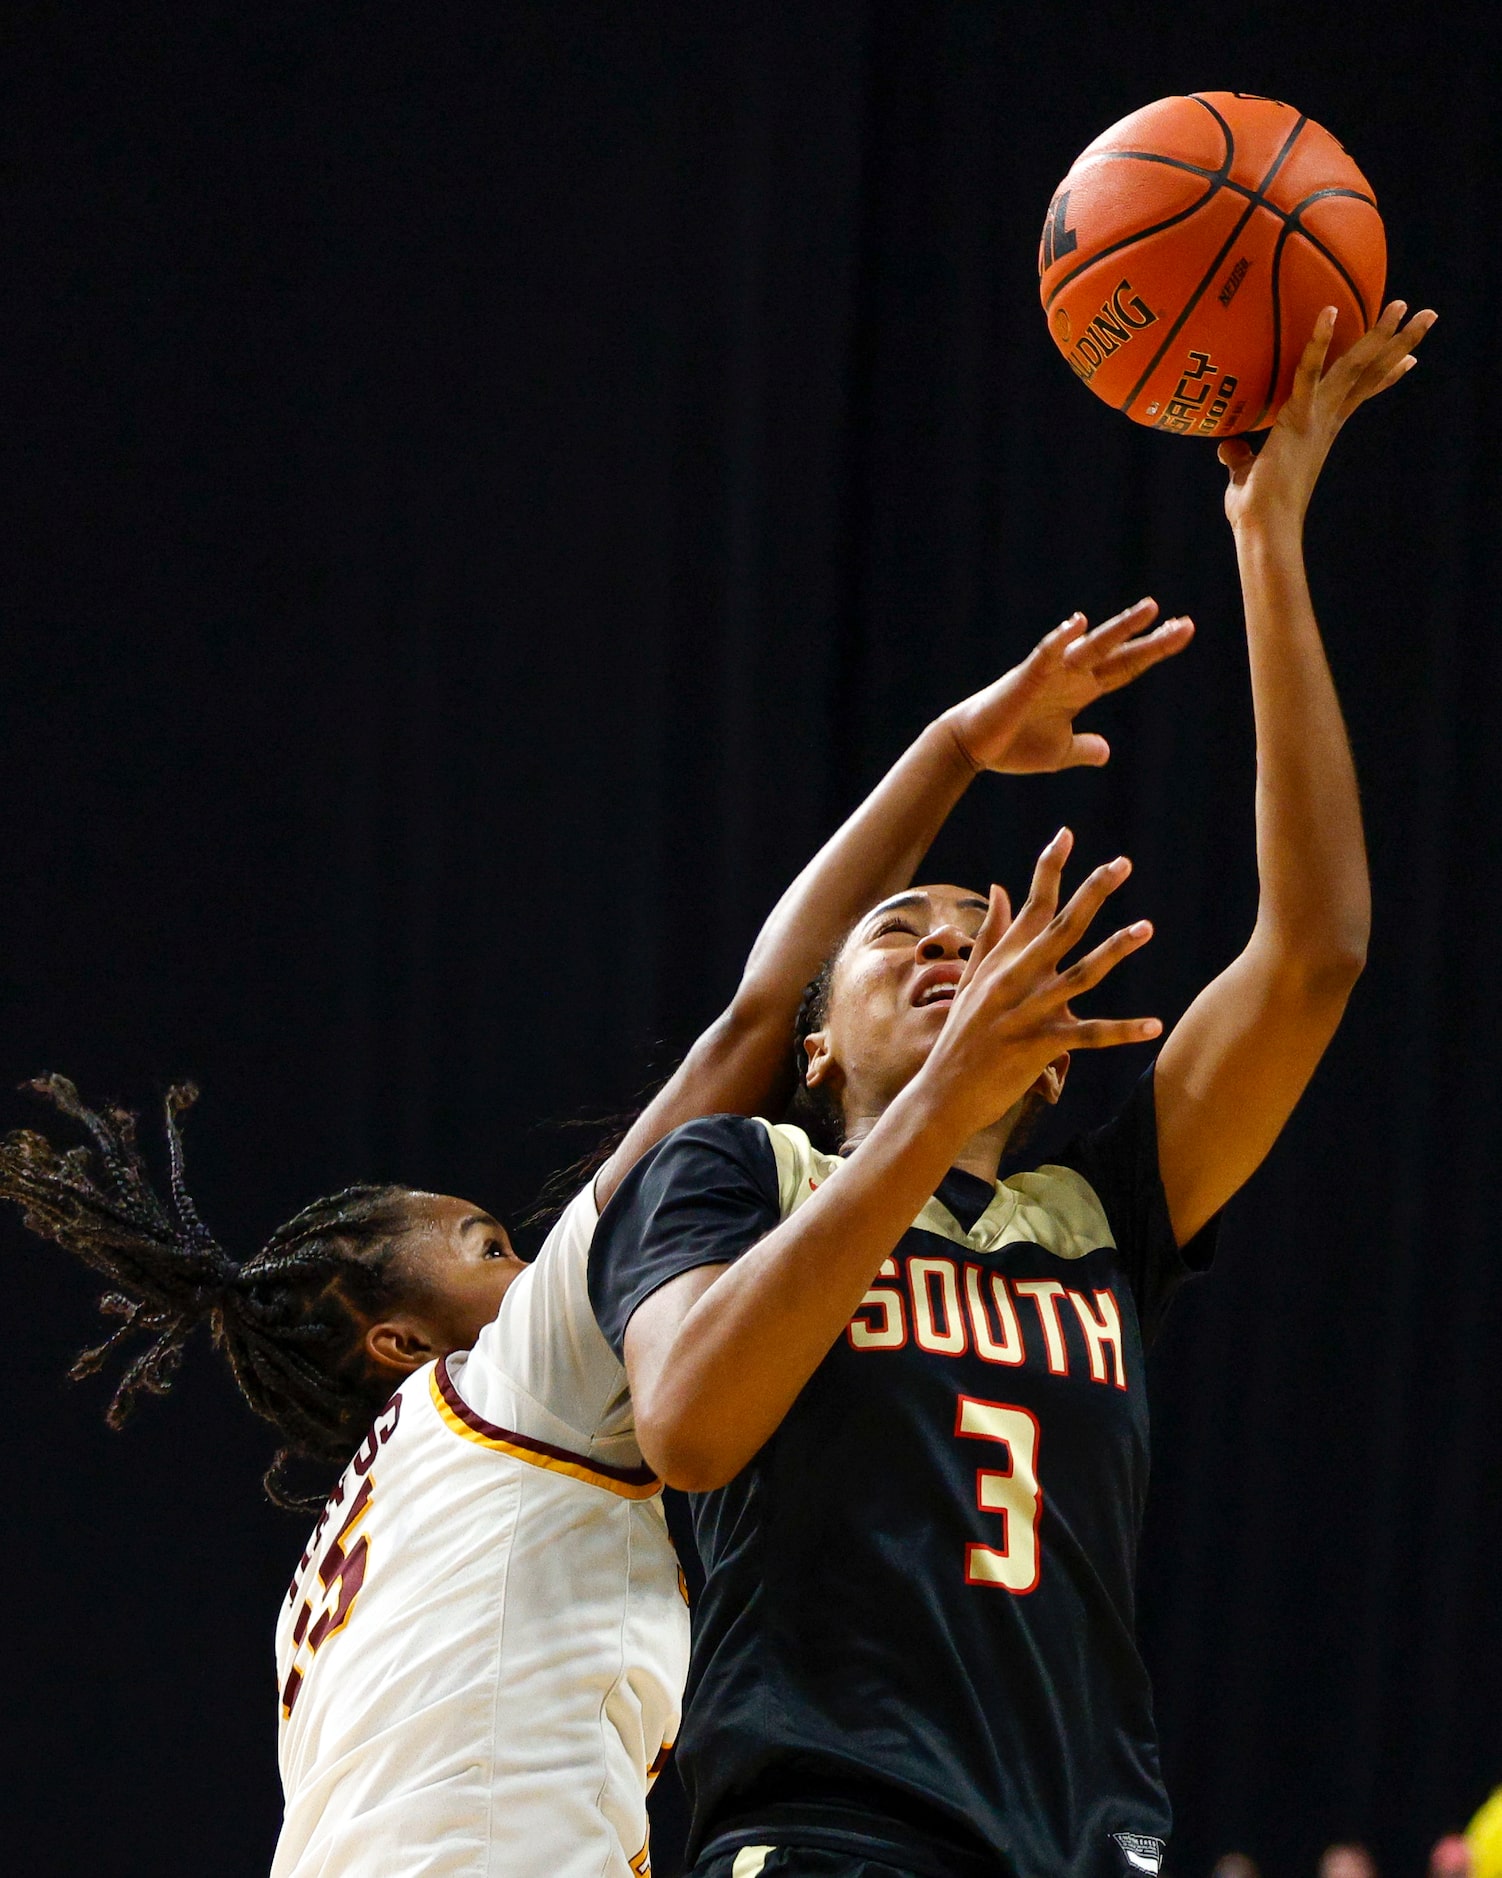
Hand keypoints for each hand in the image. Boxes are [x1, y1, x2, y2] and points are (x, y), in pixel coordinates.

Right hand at [916, 827, 1159, 1137]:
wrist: (942, 1092)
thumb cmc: (959, 1037)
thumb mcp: (969, 980)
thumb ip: (991, 936)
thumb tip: (1001, 889)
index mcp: (1001, 961)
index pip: (1030, 906)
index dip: (1049, 869)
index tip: (1066, 834)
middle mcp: (1015, 979)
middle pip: (1061, 927)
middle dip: (1092, 893)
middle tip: (1121, 864)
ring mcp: (1028, 1011)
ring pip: (1080, 973)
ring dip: (1115, 949)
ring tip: (1147, 927)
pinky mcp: (1040, 1045)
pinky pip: (1090, 1035)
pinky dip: (1123, 1031)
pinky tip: (1154, 1024)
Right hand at [942, 602, 1192, 774]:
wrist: (974, 747)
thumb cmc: (1013, 746)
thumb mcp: (1059, 753)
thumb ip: (1084, 748)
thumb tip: (1107, 752)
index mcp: (1082, 690)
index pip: (1126, 667)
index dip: (1153, 652)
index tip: (1181, 634)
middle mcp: (1072, 675)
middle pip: (1120, 654)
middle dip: (1151, 639)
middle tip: (1186, 624)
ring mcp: (1051, 672)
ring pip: (1092, 646)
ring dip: (1121, 628)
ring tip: (1150, 609)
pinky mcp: (1026, 677)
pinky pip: (1046, 654)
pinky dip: (1061, 639)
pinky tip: (1079, 624)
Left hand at [1220, 299, 1436, 532]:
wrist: (1263, 528)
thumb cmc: (1256, 511)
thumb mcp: (1248, 475)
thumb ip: (1240, 458)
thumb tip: (1229, 447)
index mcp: (1320, 432)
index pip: (1358, 395)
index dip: (1383, 376)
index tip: (1409, 359)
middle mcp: (1327, 422)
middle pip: (1368, 374)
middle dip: (1398, 343)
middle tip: (1426, 315)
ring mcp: (1317, 418)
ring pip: (1355, 367)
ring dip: (1380, 334)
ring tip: (1404, 304)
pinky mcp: (1298, 418)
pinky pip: (1309, 371)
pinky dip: (1320, 342)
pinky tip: (1330, 310)